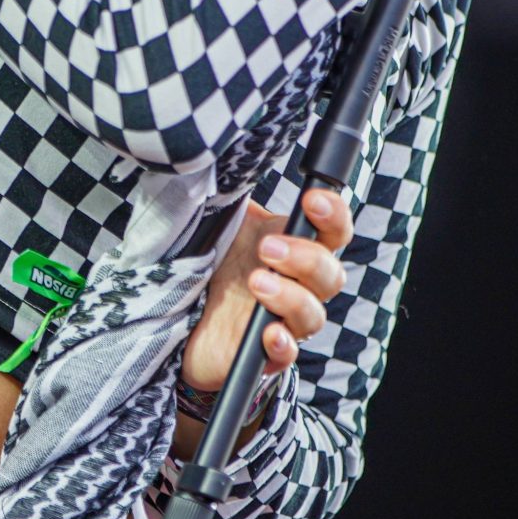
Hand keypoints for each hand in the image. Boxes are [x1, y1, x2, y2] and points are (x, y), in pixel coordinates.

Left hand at [181, 188, 355, 393]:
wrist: (183, 316)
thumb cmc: (216, 262)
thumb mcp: (227, 223)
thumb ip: (240, 197)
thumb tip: (238, 163)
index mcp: (297, 249)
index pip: (334, 231)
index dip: (334, 214)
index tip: (311, 199)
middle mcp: (300, 286)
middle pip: (331, 275)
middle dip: (305, 258)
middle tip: (267, 248)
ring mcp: (285, 321)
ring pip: (313, 315)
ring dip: (290, 297)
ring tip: (256, 282)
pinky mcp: (264, 354)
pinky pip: (287, 355)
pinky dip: (282, 344)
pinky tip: (268, 334)